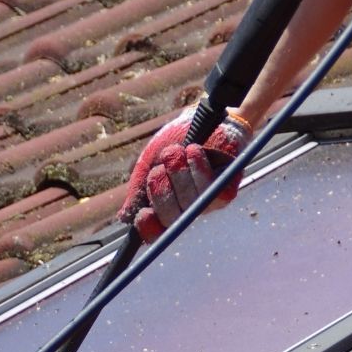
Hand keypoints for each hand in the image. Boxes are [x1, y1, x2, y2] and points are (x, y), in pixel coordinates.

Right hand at [117, 107, 253, 241]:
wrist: (200, 119)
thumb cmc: (173, 143)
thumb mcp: (148, 164)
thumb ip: (138, 189)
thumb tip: (125, 217)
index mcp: (164, 208)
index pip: (156, 232)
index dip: (149, 229)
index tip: (143, 214)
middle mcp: (186, 210)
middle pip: (171, 219)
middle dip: (161, 192)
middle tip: (158, 169)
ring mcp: (207, 201)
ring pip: (190, 202)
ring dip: (178, 173)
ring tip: (177, 152)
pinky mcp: (226, 189)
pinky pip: (212, 190)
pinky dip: (199, 169)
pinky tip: (193, 152)